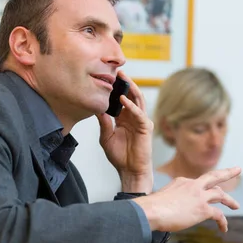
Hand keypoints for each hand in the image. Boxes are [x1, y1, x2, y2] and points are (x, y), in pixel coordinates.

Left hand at [96, 70, 152, 192]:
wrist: (130, 170)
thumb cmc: (120, 156)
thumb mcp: (106, 137)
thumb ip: (103, 122)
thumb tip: (96, 108)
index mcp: (124, 118)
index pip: (121, 99)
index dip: (116, 89)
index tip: (108, 78)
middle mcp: (134, 117)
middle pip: (131, 95)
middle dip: (125, 83)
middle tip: (116, 71)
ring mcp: (141, 121)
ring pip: (137, 100)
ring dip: (131, 88)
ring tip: (123, 78)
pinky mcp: (146, 127)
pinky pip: (139, 113)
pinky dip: (131, 105)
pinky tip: (124, 98)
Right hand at [132, 167, 241, 231]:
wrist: (151, 211)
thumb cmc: (151, 208)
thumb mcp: (161, 198)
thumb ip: (168, 201)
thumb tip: (163, 211)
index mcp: (182, 181)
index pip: (196, 183)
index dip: (201, 189)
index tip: (203, 193)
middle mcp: (193, 185)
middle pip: (213, 177)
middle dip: (227, 173)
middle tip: (237, 169)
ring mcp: (199, 196)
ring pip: (220, 194)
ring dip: (230, 200)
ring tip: (236, 206)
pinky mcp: (203, 209)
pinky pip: (218, 215)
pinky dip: (223, 222)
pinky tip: (224, 229)